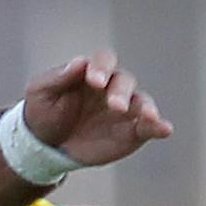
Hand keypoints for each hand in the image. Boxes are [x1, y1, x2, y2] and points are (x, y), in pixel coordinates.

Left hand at [20, 49, 172, 165]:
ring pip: (141, 102)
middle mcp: (112, 87)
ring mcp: (125, 109)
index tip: (94, 81)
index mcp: (91, 73)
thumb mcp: (40, 92)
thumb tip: (79, 62)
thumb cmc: (43, 111)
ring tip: (148, 117)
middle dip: (120, 92)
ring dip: (146, 108)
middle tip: (115, 106)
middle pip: (124, 81)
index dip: (101, 68)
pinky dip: (159, 126)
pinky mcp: (131, 132)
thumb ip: (58, 77)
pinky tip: (165, 129)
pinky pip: (149, 127)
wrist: (45, 144)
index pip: (104, 61)